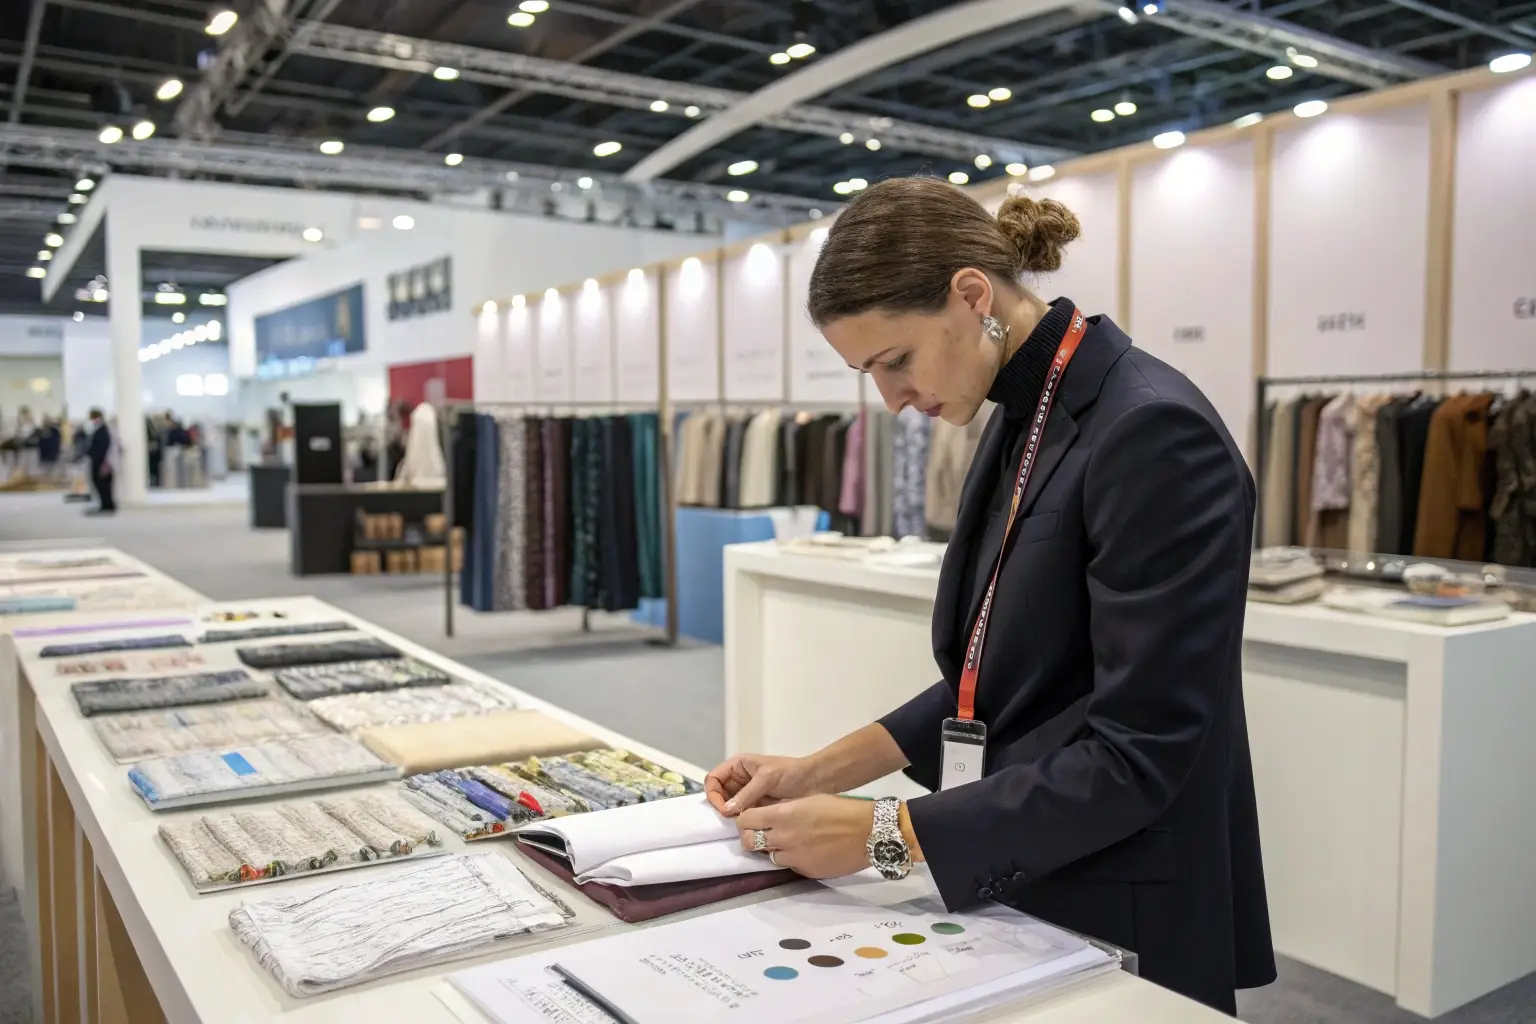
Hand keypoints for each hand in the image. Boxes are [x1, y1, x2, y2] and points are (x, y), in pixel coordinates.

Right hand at [705, 753, 818, 816]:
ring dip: (731, 816)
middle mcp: (739, 780)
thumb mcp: (767, 778)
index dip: (714, 794)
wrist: (814, 782)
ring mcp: (747, 795)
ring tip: (741, 824)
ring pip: (729, 807)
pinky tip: (748, 826)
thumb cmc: (791, 772)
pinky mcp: (756, 807)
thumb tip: (726, 810)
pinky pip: (742, 815)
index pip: (714, 779)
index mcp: (738, 766)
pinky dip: (742, 822)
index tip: (723, 809)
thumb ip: (746, 794)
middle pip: (718, 795)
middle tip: (731, 819)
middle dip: (721, 807)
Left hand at [737, 795, 873, 879]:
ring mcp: (794, 857)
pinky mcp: (805, 871)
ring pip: (768, 856)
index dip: (745, 820)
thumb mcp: (808, 800)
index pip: (745, 820)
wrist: (868, 832)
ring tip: (789, 843)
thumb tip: (770, 815)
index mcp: (783, 815)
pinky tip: (807, 851)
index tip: (751, 819)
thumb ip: (785, 809)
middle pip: (748, 842)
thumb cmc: (841, 809)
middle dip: (750, 838)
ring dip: (773, 850)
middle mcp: (783, 837)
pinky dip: (793, 859)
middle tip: (761, 834)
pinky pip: (790, 866)